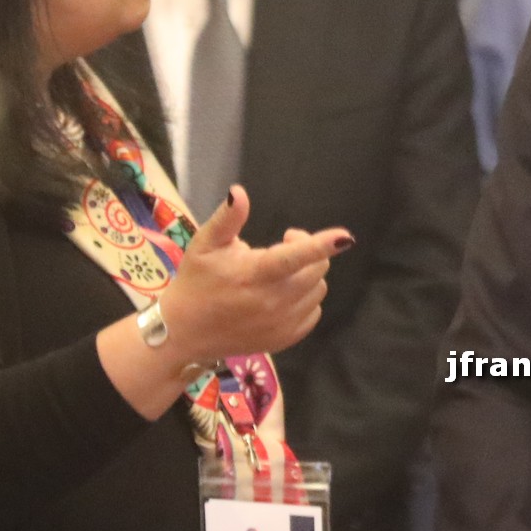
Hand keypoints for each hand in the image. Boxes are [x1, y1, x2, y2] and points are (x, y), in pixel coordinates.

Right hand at [161, 187, 345, 364]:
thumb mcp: (205, 244)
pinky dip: (306, 298)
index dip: (321, 245)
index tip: (345, 237)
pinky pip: (313, 312)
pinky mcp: (284, 339)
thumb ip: (227, 218)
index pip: (294, 257)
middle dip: (307, 251)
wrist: (185, 333)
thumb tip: (238, 192)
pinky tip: (282, 293)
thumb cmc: (196, 281)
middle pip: (316, 270)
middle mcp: (272, 302)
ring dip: (307, 275)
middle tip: (284, 244)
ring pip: (317, 290)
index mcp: (253, 274)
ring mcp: (280, 324)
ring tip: (280, 271)